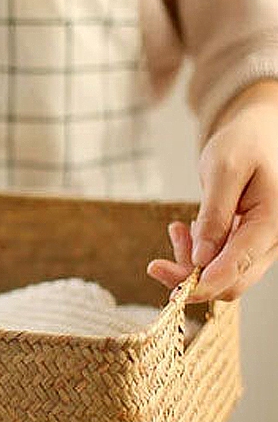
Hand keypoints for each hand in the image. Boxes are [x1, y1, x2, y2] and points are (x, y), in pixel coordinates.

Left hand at [148, 80, 277, 302]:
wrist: (257, 135)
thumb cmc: (244, 144)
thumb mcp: (223, 171)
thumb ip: (214, 215)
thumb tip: (202, 259)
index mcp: (274, 221)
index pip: (238, 267)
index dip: (204, 283)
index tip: (171, 287)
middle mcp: (273, 240)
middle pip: (231, 281)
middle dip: (189, 277)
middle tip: (154, 264)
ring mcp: (262, 245)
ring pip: (223, 275)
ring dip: (191, 262)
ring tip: (176, 230)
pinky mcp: (248, 244)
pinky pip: (221, 262)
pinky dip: (198, 254)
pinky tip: (184, 230)